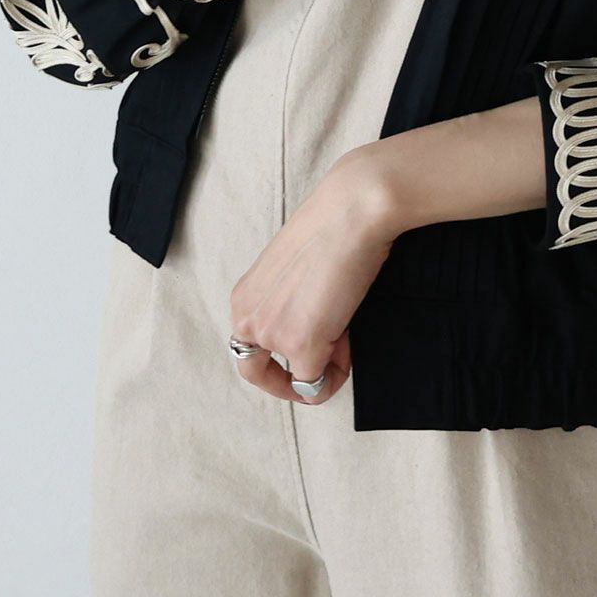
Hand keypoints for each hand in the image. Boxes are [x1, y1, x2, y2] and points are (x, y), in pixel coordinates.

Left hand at [228, 154, 396, 407]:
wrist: (351, 210)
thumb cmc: (332, 225)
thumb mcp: (295, 271)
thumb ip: (291, 304)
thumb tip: (315, 329)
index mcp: (245, 296)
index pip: (248, 344)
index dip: (280, 351)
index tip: (308, 338)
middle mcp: (249, 316)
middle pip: (256, 372)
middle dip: (288, 380)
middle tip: (318, 370)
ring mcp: (274, 334)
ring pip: (292, 380)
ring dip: (321, 369)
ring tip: (345, 338)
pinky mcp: (302, 345)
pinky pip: (315, 386)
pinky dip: (336, 377)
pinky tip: (350, 343)